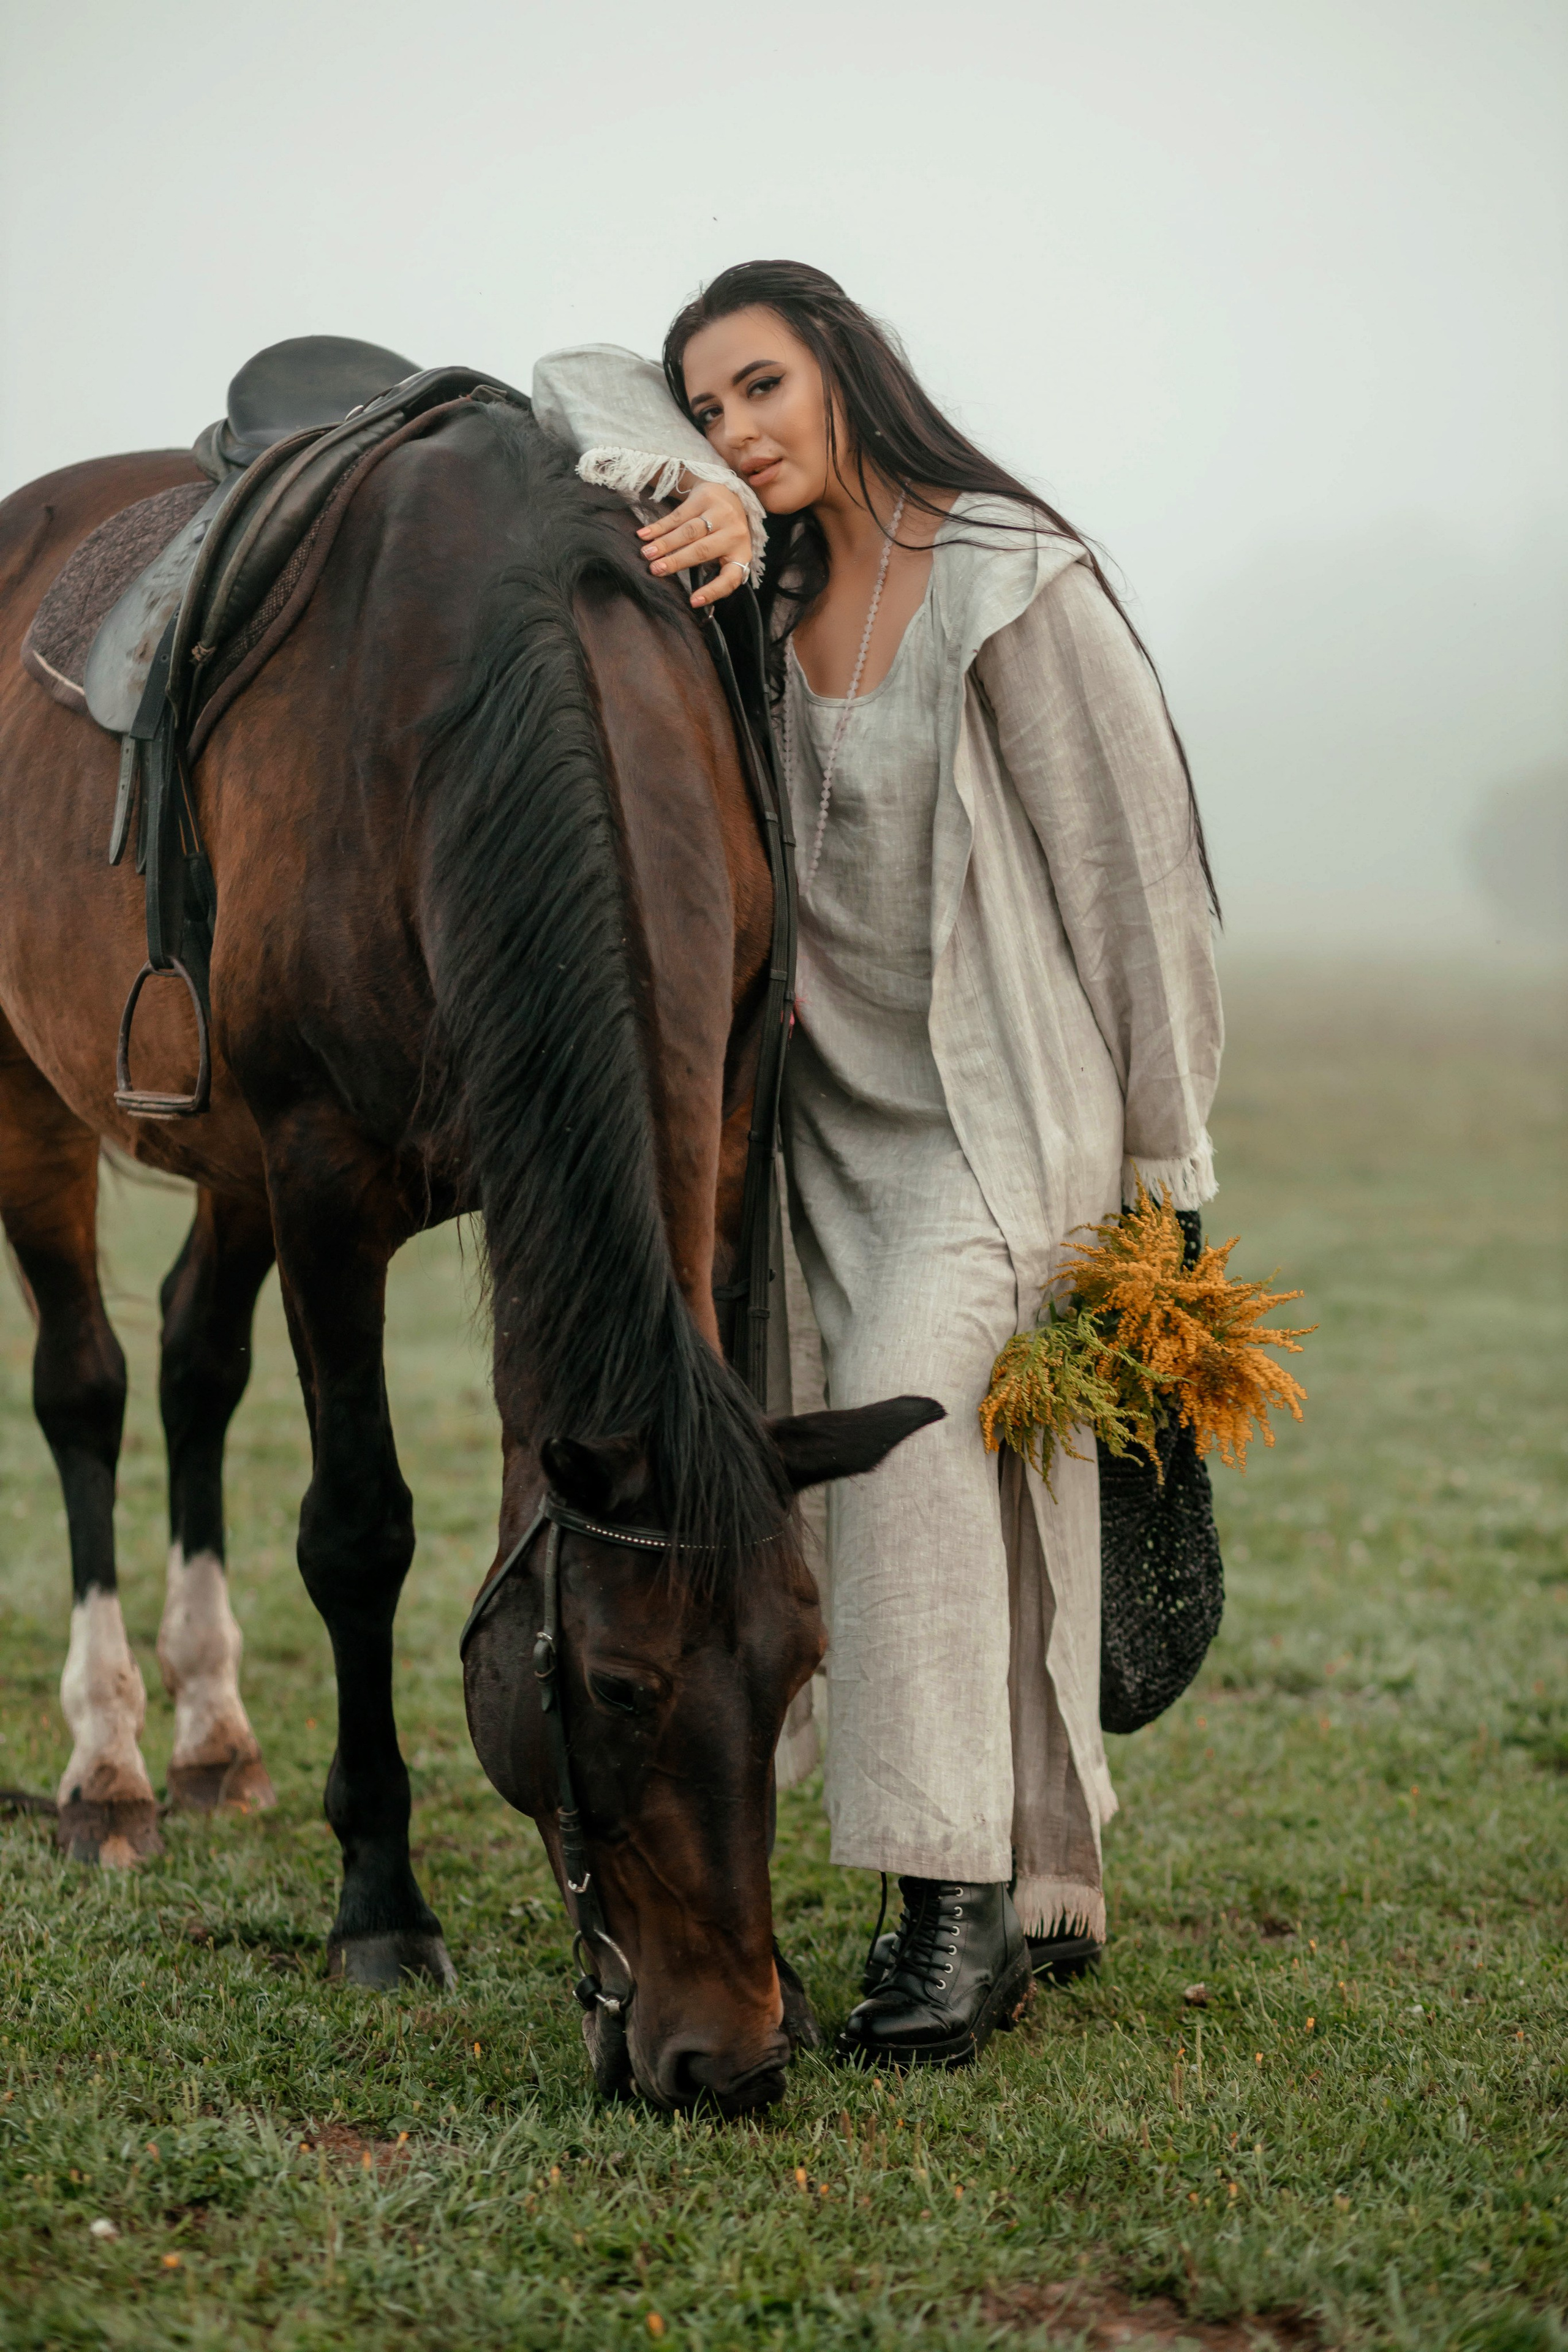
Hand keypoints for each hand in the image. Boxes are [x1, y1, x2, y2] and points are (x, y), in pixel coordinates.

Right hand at [637, 477, 753, 607]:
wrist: (729, 492)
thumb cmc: (723, 532)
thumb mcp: (726, 551)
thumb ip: (712, 568)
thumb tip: (691, 597)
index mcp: (742, 553)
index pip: (730, 578)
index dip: (712, 591)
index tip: (692, 601)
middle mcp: (735, 533)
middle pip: (701, 550)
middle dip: (676, 561)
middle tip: (655, 570)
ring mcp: (722, 512)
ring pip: (688, 531)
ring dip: (664, 543)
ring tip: (646, 553)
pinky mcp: (706, 497)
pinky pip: (678, 515)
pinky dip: (659, 526)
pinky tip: (644, 534)